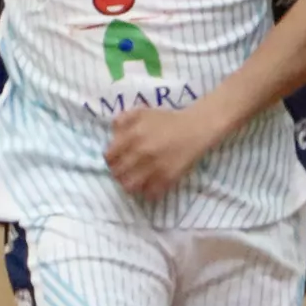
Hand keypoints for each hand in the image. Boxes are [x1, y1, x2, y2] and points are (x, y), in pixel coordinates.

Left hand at [106, 103, 224, 199]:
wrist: (195, 127)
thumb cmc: (166, 120)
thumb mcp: (141, 112)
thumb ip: (121, 120)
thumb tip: (112, 135)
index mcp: (132, 137)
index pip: (109, 157)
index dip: (111, 161)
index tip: (116, 161)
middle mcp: (141, 153)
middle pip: (117, 174)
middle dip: (118, 174)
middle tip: (124, 172)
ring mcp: (154, 167)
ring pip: (130, 187)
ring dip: (129, 185)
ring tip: (134, 181)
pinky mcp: (168, 178)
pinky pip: (150, 193)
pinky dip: (146, 192)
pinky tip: (148, 185)